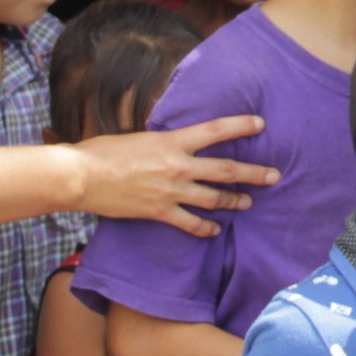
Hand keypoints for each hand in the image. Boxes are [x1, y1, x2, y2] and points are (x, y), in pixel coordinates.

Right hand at [76, 116, 280, 233]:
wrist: (81, 176)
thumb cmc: (103, 151)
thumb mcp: (138, 136)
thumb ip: (162, 140)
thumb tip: (173, 141)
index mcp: (171, 141)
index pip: (215, 130)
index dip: (240, 126)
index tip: (261, 124)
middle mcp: (177, 165)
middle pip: (224, 169)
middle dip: (253, 173)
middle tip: (274, 176)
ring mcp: (170, 191)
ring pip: (213, 198)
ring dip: (234, 201)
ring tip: (249, 203)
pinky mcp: (159, 212)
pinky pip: (190, 223)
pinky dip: (204, 228)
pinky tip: (215, 231)